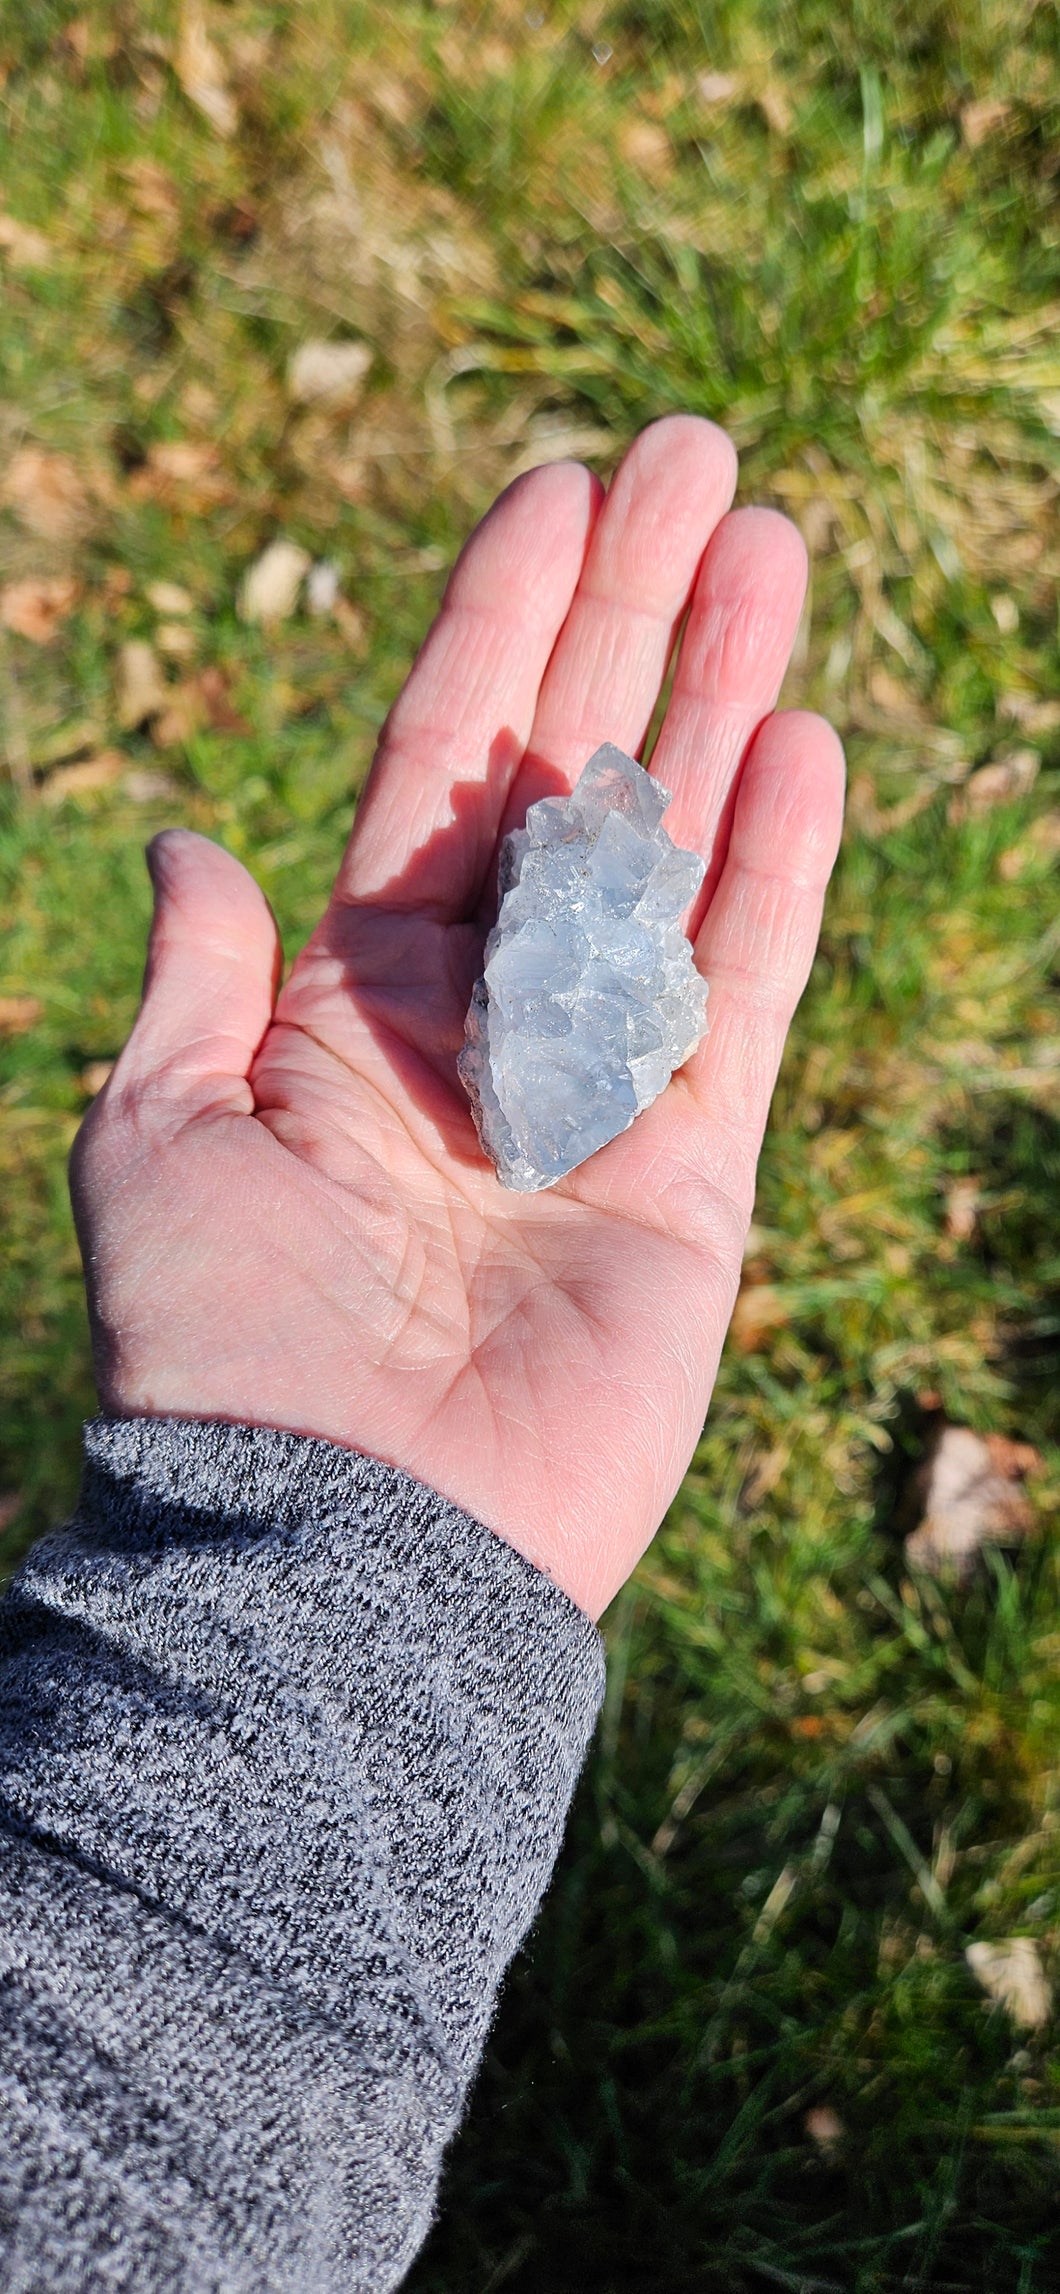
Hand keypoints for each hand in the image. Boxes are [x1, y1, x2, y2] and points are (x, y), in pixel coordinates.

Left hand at [71, 418, 843, 1618]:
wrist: (348, 1543)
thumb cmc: (226, 1347)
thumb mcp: (157, 1134)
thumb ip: (196, 982)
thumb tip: (186, 839)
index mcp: (352, 991)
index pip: (439, 762)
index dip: (496, 623)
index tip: (553, 490)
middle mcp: (483, 1019)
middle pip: (574, 770)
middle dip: (631, 615)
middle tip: (698, 458)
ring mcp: (596, 1086)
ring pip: (675, 849)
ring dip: (721, 698)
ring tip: (773, 547)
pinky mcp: (688, 1173)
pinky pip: (740, 995)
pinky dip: (772, 873)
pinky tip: (803, 742)